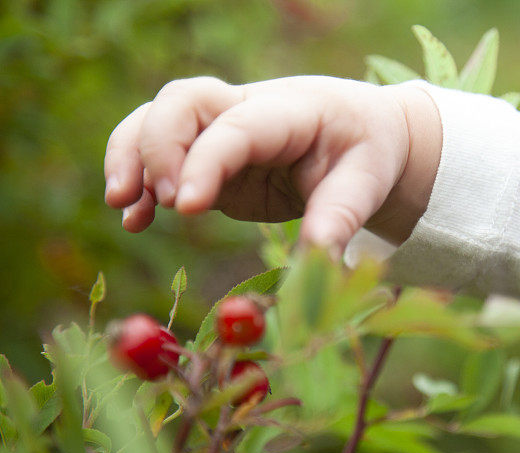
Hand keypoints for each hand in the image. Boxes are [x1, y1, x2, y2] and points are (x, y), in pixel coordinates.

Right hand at [103, 75, 441, 252]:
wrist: (361, 134)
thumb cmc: (365, 154)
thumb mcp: (366, 182)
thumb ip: (340, 216)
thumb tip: (318, 257)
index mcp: (291, 110)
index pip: (236, 126)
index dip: (205, 161)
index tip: (185, 206)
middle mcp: (248, 109)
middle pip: (182, 102)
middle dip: (157, 147)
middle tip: (164, 203)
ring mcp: (223, 129)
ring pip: (157, 119)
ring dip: (132, 158)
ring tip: (126, 211)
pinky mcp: (211, 157)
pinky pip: (161, 155)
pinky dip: (141, 182)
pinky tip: (136, 220)